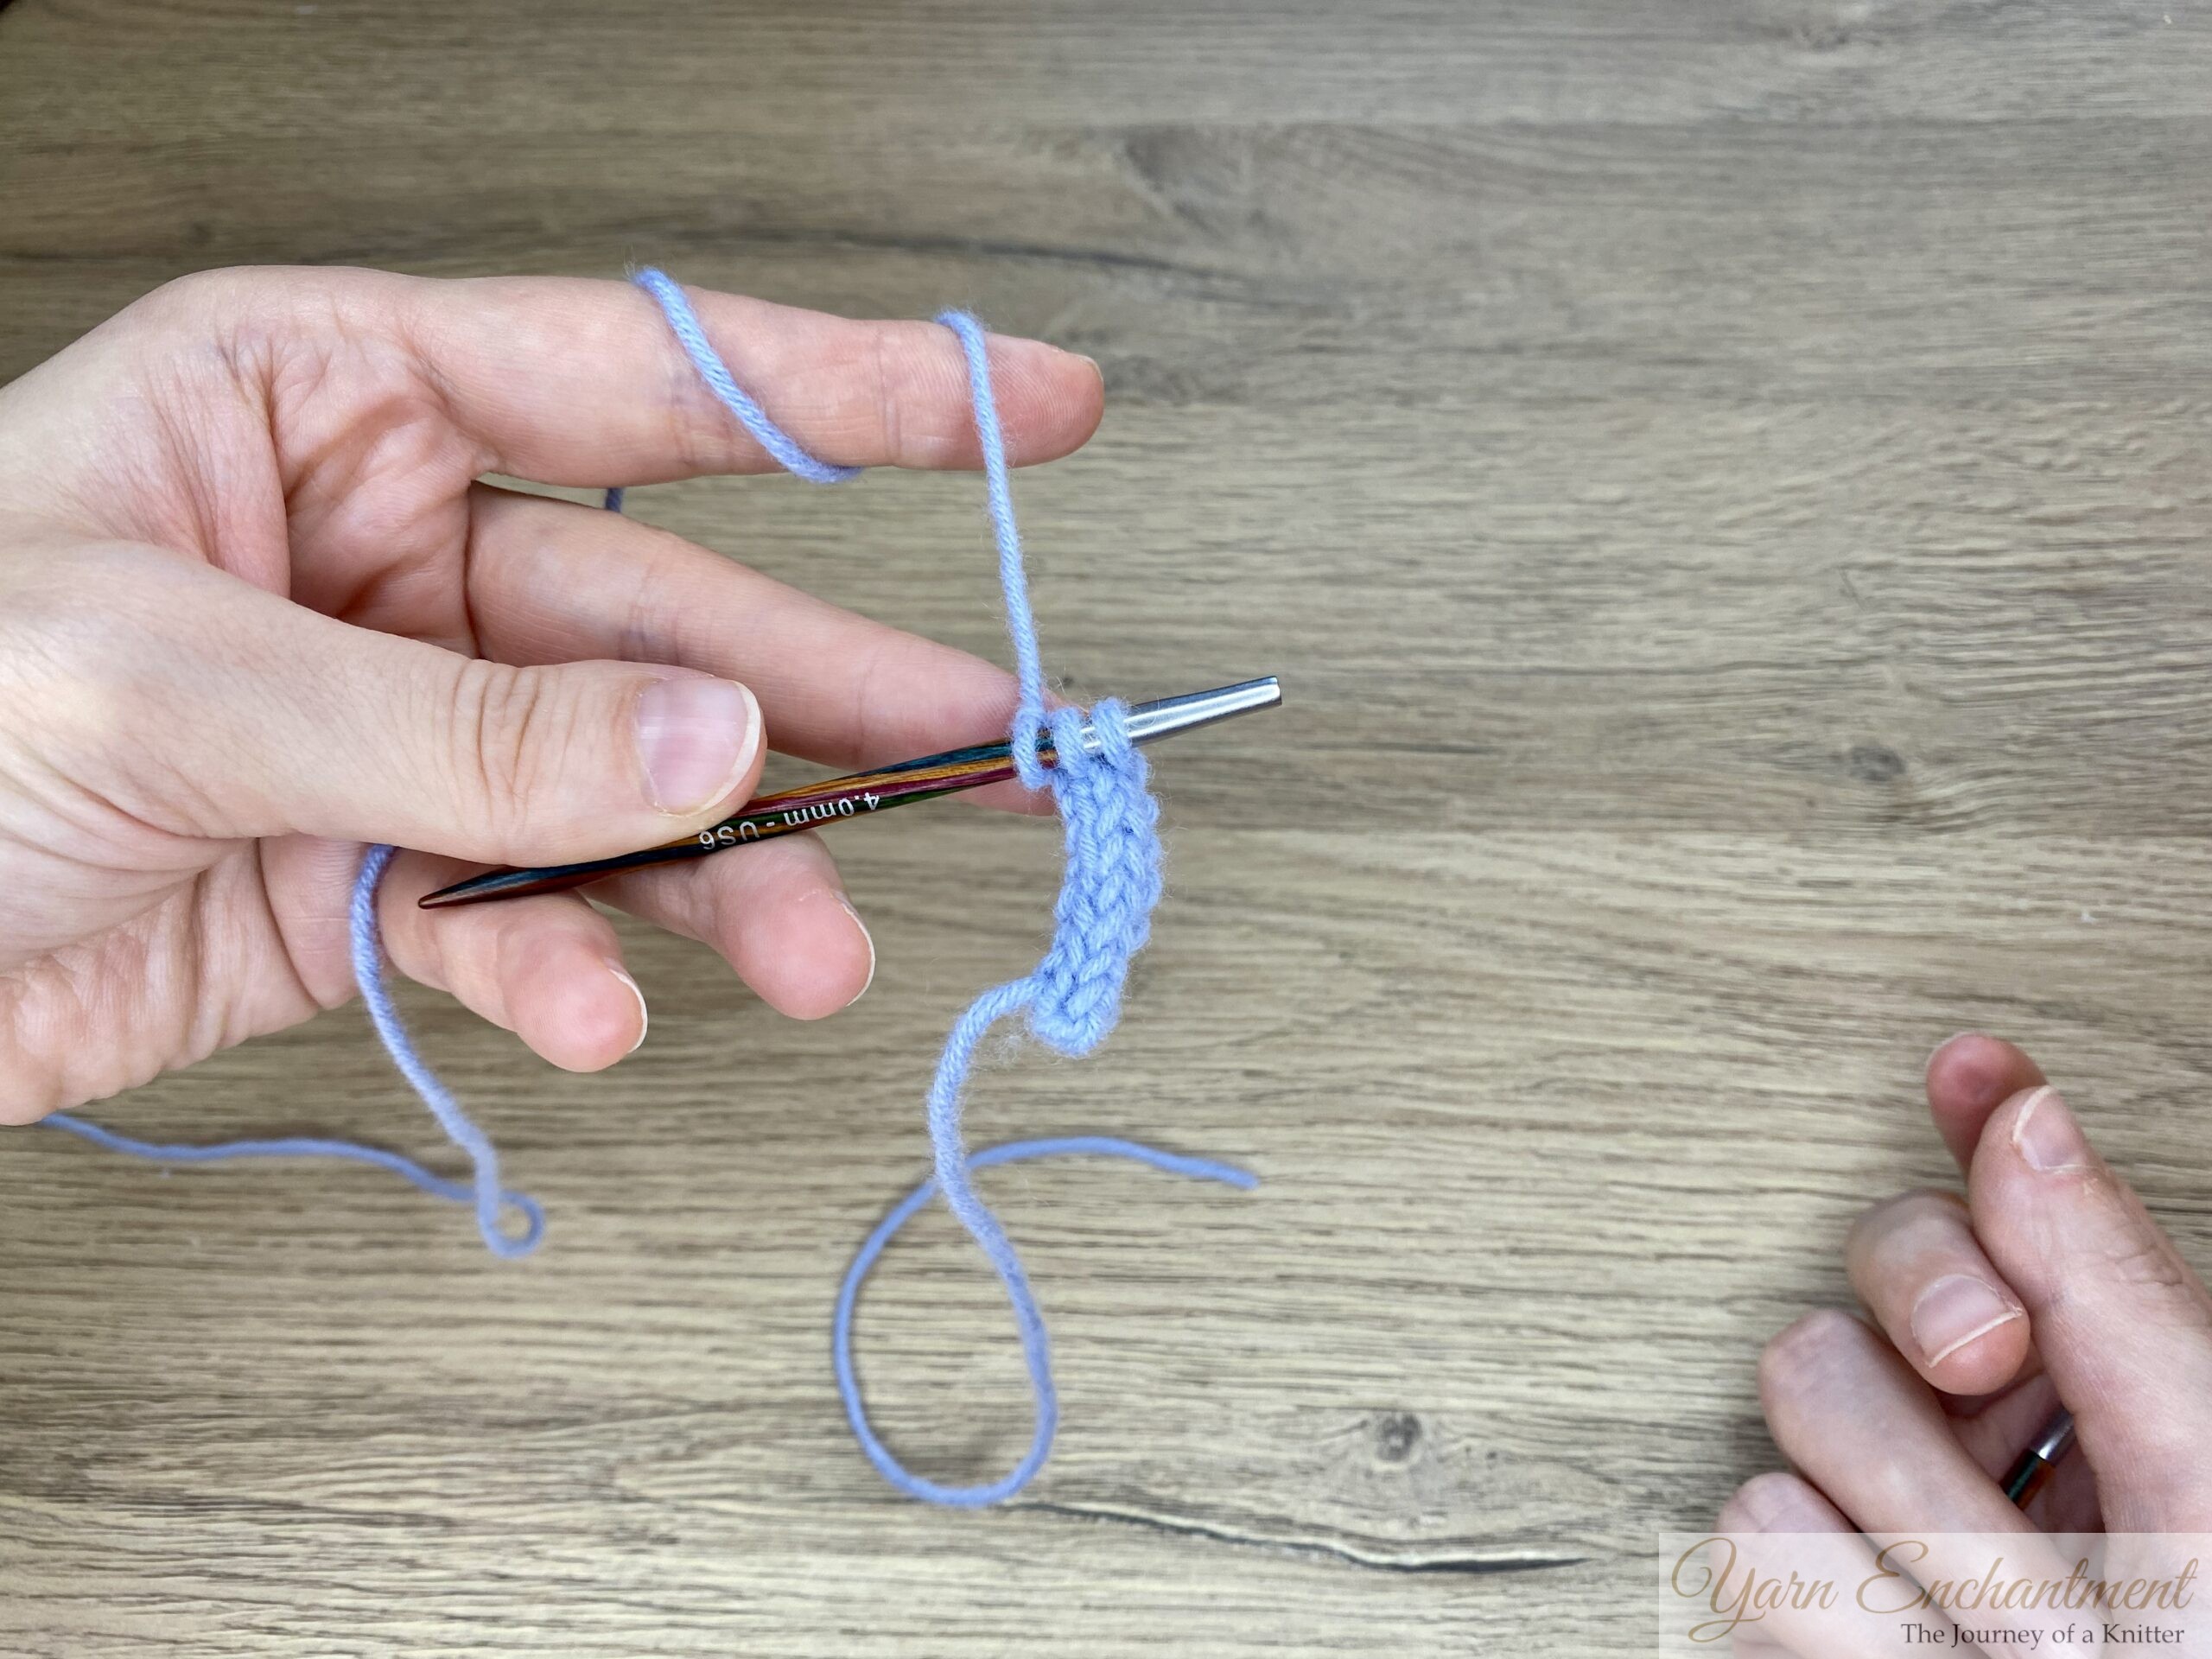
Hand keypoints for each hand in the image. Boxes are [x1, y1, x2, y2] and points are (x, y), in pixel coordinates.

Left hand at [0, 267, 1102, 1119]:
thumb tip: (714, 746)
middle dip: (833, 698)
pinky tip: (593, 1011)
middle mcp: (378, 554)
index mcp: (326, 403)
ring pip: (622, 791)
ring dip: (728, 881)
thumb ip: (466, 725)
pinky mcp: (369, 877)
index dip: (859, 395)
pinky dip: (563, 970)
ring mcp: (390, 724)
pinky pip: (516, 915)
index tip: (1034, 405)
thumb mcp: (177, 681)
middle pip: (667, 619)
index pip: (640, 378)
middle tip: (994, 745)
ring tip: (819, 952)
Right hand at [1718, 1035, 2211, 1652]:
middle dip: (1930, 1320)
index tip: (1967, 1070)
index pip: (2016, 1191)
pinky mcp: (1808, 1616)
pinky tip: (1917, 1654)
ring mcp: (1893, 1523)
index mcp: (2133, 1381)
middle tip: (1992, 1379)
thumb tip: (2017, 1111)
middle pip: (1871, 1265)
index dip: (1981, 1118)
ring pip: (1792, 1394)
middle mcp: (2003, 1433)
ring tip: (2027, 1631)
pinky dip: (1840, 1614)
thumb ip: (2120, 1300)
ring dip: (1915, 1516)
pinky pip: (1744, 1542)